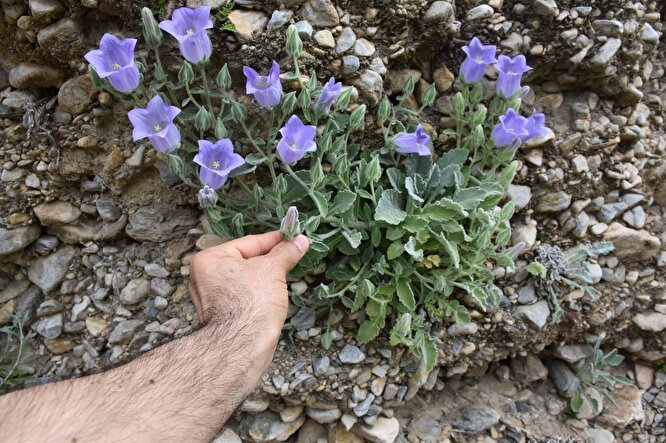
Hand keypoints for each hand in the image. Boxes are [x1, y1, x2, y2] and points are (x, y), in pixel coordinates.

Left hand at [189, 231, 308, 329]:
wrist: (241, 347)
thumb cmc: (251, 303)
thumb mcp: (273, 270)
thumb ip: (286, 253)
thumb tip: (300, 240)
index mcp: (210, 259)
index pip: (249, 243)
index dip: (274, 240)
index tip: (293, 238)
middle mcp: (205, 277)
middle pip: (246, 261)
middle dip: (270, 260)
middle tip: (293, 254)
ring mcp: (211, 298)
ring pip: (245, 280)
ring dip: (265, 278)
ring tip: (286, 274)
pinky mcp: (221, 316)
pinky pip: (243, 296)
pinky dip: (258, 294)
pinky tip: (274, 295)